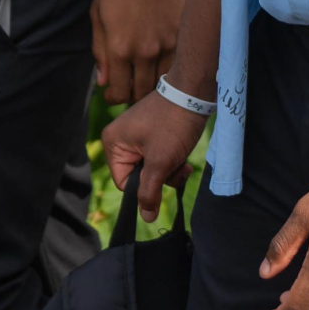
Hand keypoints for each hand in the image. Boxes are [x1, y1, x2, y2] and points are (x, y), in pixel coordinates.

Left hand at [92, 0, 186, 105]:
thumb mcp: (98, 15)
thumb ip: (100, 51)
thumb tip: (103, 80)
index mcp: (119, 50)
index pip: (119, 93)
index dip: (113, 97)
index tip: (112, 91)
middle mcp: (145, 53)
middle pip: (142, 93)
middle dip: (133, 94)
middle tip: (129, 85)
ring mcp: (167, 45)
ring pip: (162, 82)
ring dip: (153, 84)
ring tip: (146, 75)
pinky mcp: (182, 35)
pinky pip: (176, 63)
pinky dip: (168, 68)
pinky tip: (162, 61)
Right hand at [103, 86, 205, 219]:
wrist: (195, 91)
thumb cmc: (174, 124)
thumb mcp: (161, 162)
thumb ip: (150, 192)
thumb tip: (146, 218)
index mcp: (113, 143)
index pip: (125, 182)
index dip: (146, 186)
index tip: (165, 176)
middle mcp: (120, 138)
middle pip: (139, 176)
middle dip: (162, 176)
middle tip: (179, 167)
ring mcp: (137, 134)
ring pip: (152, 168)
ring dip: (170, 169)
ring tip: (184, 159)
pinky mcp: (152, 131)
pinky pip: (158, 156)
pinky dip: (172, 158)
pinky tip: (184, 153)